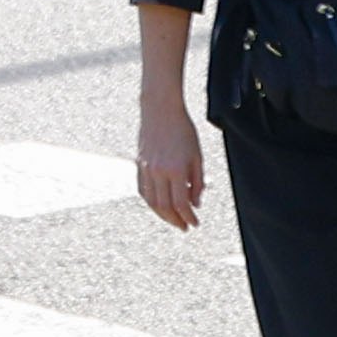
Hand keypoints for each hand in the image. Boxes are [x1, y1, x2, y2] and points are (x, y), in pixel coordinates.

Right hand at [136, 117, 207, 233]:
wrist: (160, 110)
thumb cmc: (183, 131)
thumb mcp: (197, 156)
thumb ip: (198, 182)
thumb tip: (195, 204)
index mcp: (176, 170)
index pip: (181, 204)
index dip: (189, 217)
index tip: (195, 223)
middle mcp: (158, 172)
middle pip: (164, 207)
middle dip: (175, 220)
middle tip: (184, 227)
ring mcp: (146, 168)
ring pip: (151, 201)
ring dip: (162, 215)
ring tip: (173, 219)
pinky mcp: (139, 164)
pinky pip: (143, 190)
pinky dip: (151, 201)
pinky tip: (159, 205)